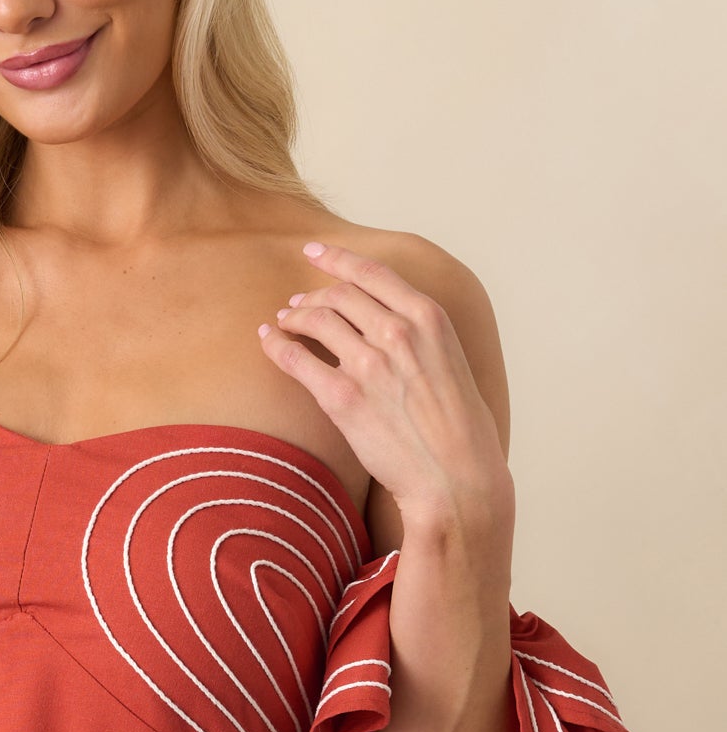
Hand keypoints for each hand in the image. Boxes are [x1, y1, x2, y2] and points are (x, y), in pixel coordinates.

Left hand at [258, 240, 510, 527]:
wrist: (456, 479)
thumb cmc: (462, 432)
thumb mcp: (454, 365)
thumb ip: (424, 339)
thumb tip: (396, 327)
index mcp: (429, 318)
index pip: (373, 274)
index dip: (337, 259)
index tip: (314, 252)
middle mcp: (398, 332)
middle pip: (339, 294)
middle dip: (313, 295)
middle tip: (296, 304)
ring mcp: (369, 363)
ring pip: (315, 318)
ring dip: (294, 315)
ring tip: (284, 321)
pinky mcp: (342, 398)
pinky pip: (296, 358)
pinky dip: (276, 344)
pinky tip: (268, 340)